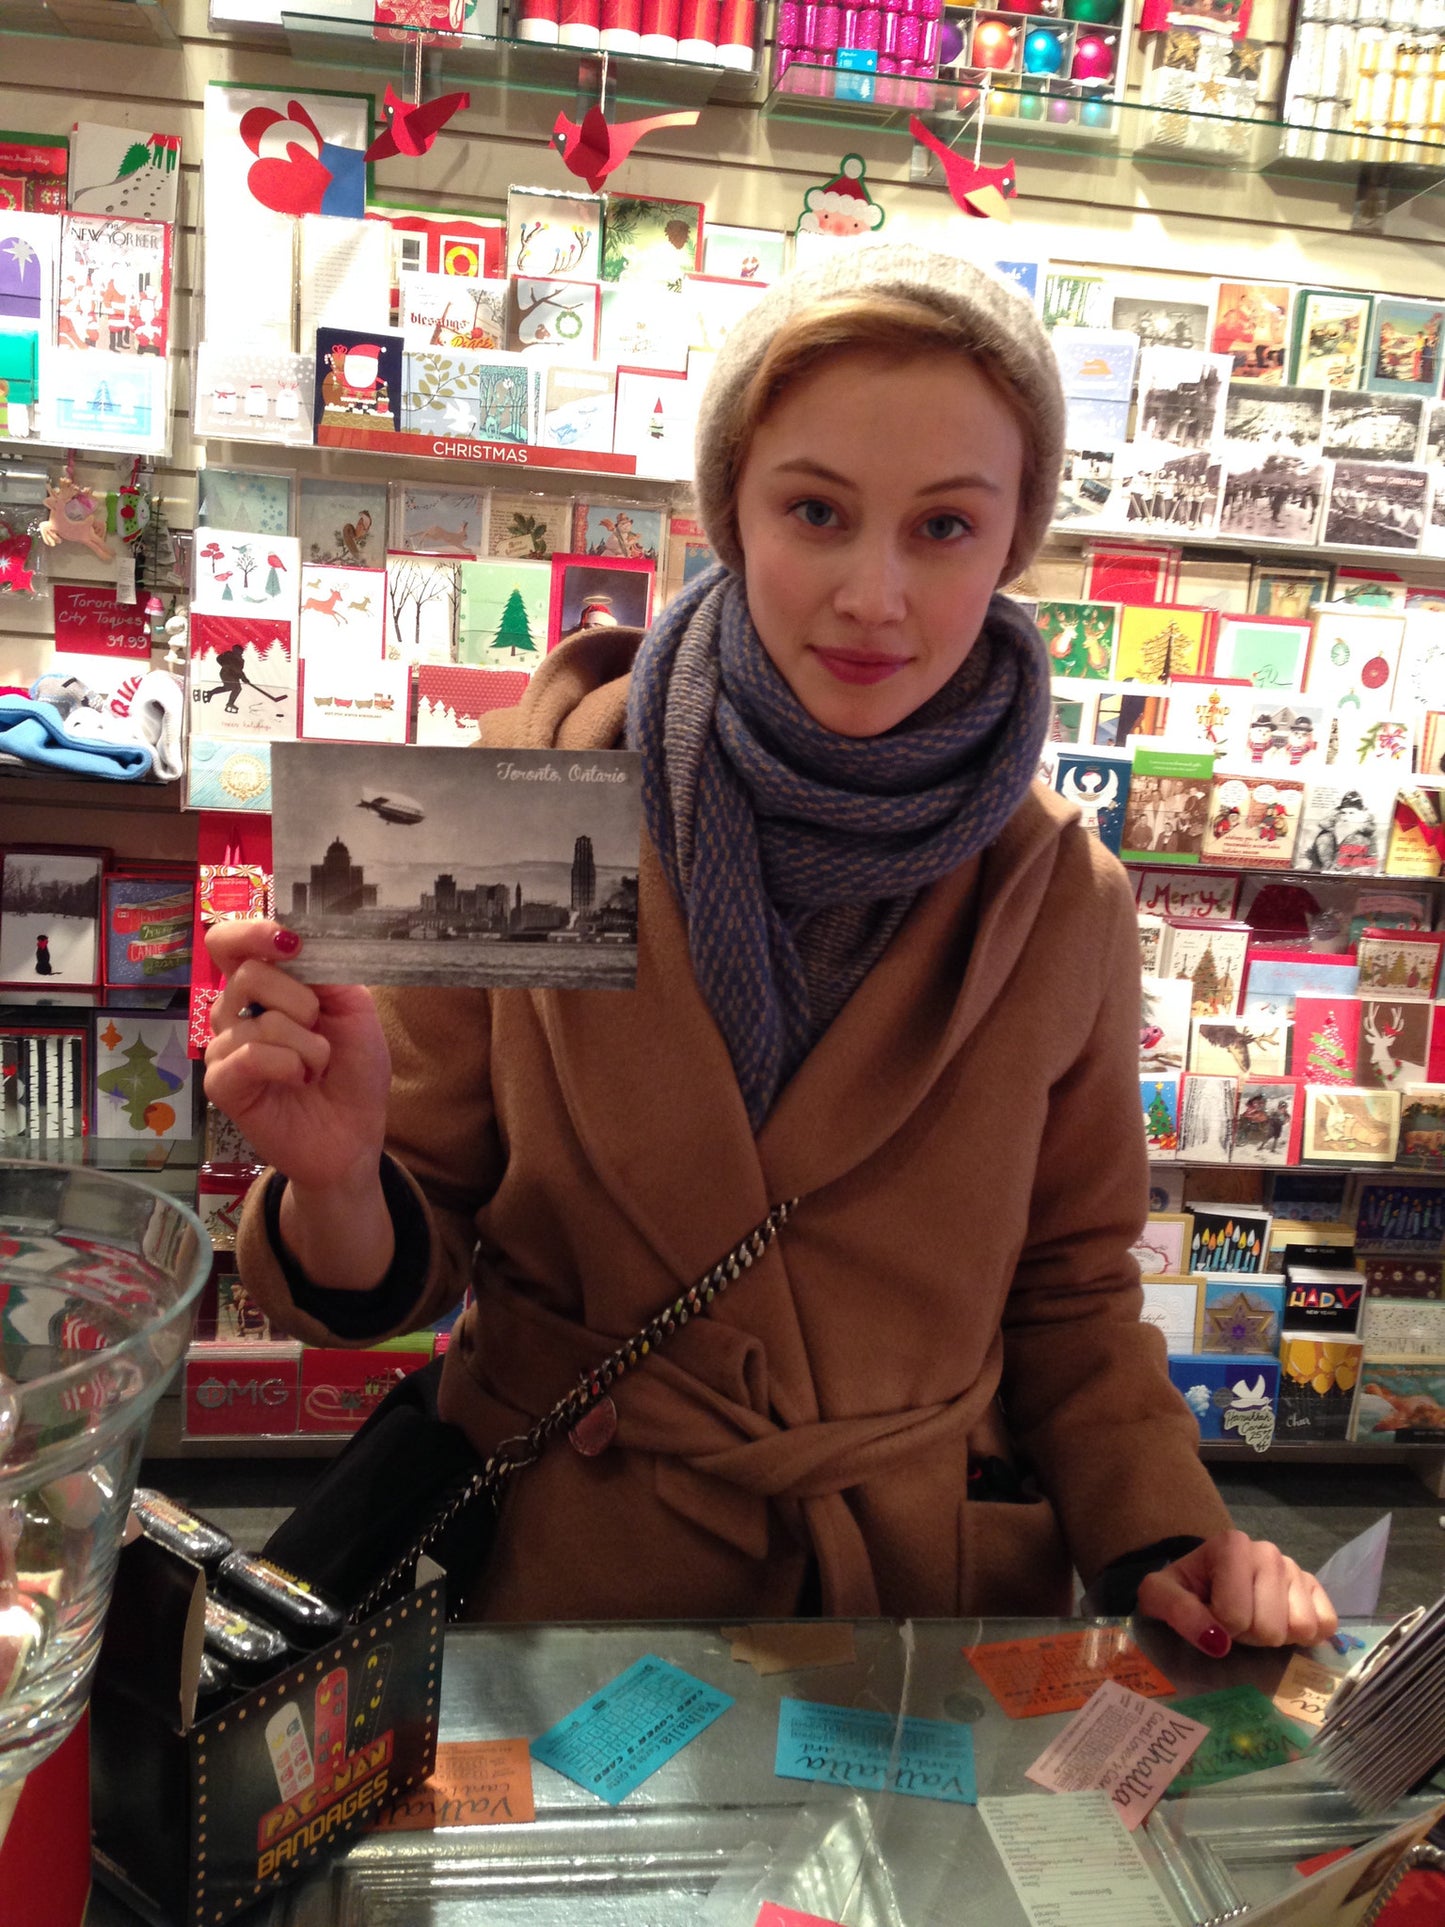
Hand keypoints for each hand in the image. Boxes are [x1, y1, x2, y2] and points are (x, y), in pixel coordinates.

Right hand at [203, 920, 391, 1195]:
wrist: (355, 1133)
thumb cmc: (352, 1070)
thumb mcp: (354, 1009)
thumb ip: (325, 971)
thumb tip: (294, 939)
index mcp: (264, 986)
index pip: (229, 943)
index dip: (251, 933)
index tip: (288, 943)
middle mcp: (235, 1010)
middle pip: (248, 974)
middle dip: (301, 1001)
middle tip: (319, 1029)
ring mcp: (223, 1047)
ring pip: (259, 1020)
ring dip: (307, 1045)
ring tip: (315, 1068)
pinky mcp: (221, 1084)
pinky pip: (248, 1056)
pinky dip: (287, 1065)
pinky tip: (298, 1080)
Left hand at [1136, 1529, 1338, 1655]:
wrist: (1205, 1581)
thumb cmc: (1184, 1589)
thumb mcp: (1159, 1596)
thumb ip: (1178, 1613)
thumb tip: (1218, 1641)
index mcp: (1232, 1545)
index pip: (1235, 1615)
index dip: (1220, 1627)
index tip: (1210, 1615)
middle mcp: (1268, 1551)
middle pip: (1269, 1627)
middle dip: (1248, 1634)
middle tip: (1233, 1621)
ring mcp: (1295, 1568)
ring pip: (1300, 1628)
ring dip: (1275, 1636)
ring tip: (1254, 1619)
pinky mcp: (1315, 1587)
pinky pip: (1326, 1625)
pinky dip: (1304, 1635)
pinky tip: (1281, 1623)